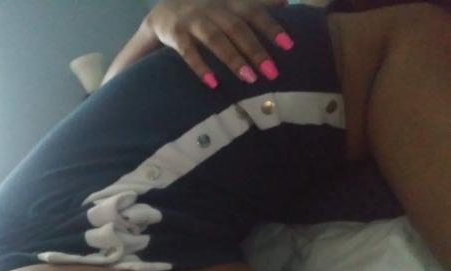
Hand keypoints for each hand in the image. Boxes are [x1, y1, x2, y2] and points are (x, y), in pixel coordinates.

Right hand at [144, 0, 294, 87]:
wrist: (161, 11)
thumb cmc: (203, 9)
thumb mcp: (228, 0)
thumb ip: (254, 0)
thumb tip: (285, 1)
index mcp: (227, 0)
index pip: (253, 11)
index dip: (271, 26)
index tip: (289, 45)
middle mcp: (211, 7)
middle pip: (237, 28)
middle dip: (255, 50)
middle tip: (272, 73)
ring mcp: (192, 19)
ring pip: (215, 39)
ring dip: (233, 59)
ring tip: (250, 79)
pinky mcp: (174, 33)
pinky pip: (188, 51)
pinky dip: (200, 67)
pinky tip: (213, 83)